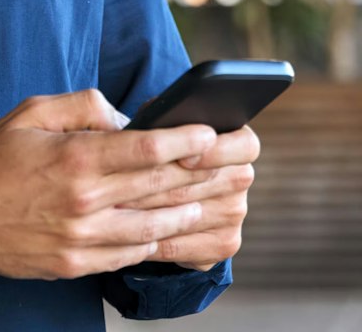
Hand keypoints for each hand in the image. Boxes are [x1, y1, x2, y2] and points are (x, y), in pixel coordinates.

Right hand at [0, 89, 221, 279]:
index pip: (146, 148)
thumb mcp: (32, 111)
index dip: (184, 140)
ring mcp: (83, 238)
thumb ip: (83, 105)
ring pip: (153, 226)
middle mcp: (84, 201)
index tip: (208, 132)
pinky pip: (130, 253)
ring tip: (210, 198)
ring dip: (186, 211)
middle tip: (228, 163)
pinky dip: (156, 239)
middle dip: (199, 174)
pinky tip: (170, 226)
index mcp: (75, 158)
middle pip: (158, 188)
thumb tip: (123, 118)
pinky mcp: (77, 264)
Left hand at [118, 124, 258, 271]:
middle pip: (211, 182)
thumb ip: (152, 116)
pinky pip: (182, 246)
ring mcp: (235, 213)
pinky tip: (127, 232)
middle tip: (125, 184)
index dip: (217, 151)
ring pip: (190, 215)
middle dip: (164, 182)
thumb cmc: (157, 147)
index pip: (244, 145)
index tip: (184, 157)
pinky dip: (152, 240)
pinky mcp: (223, 244)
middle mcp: (241, 178)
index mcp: (237, 141)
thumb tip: (133, 121)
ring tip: (117, 205)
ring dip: (151, 212)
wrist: (164, 189)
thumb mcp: (156, 123)